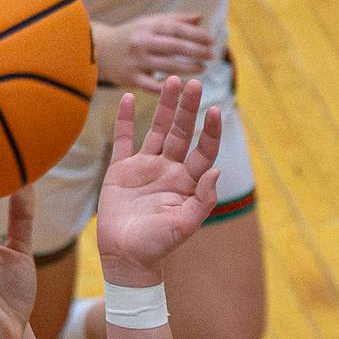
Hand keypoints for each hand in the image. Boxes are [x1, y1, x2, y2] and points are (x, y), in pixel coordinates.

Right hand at [95, 13, 212, 92]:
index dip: (194, 34)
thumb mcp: (149, 23)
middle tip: (211, 55)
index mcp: (147, 26)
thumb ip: (175, 20)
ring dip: (187, 68)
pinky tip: (185, 87)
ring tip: (202, 68)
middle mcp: (141, 42)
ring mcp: (136, 61)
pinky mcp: (131, 79)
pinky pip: (153, 86)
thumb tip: (200, 18)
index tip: (210, 40)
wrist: (100, 51)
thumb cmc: (132, 36)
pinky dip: (170, 87)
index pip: (175, 29)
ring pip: (165, 66)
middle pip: (173, 46)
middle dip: (194, 50)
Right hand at [96, 78, 220, 286]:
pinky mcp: (122, 170)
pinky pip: (125, 139)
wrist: (125, 257)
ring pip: (158, 130)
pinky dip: (126, 119)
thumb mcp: (185, 226)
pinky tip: (129, 97)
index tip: (214, 111)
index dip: (210, 131)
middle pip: (182, 132)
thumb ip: (203, 200)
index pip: (203, 150)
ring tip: (171, 82)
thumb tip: (216, 170)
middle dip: (188, 108)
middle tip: (194, 83)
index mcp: (187, 183)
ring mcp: (146, 168)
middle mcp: (169, 170)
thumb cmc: (156, 246)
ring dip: (165, 106)